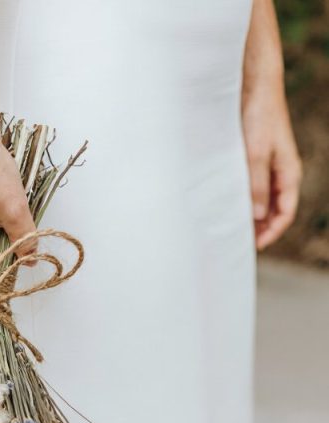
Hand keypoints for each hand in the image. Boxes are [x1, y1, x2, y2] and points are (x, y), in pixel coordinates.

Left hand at [241, 78, 301, 249]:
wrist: (253, 84)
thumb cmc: (259, 115)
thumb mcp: (256, 154)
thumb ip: (256, 185)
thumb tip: (256, 215)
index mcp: (288, 173)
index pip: (285, 213)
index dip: (271, 232)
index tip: (254, 246)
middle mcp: (280, 173)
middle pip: (272, 211)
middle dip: (258, 228)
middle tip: (236, 243)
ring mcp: (267, 166)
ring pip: (260, 200)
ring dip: (248, 215)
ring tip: (229, 229)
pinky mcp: (253, 159)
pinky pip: (250, 187)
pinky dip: (241, 199)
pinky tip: (225, 206)